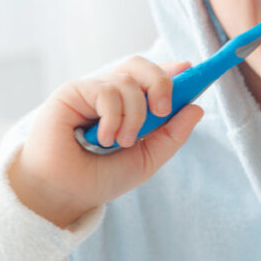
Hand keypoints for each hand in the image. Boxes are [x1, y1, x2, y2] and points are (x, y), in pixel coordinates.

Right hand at [7, 57, 203, 226]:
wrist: (63, 194)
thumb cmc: (99, 177)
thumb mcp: (146, 160)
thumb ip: (171, 135)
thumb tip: (196, 107)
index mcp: (128, 106)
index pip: (152, 77)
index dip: (172, 71)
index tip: (190, 70)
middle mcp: (111, 94)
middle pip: (141, 66)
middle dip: (160, 82)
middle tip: (163, 109)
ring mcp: (91, 91)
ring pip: (128, 80)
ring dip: (134, 114)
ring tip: (122, 142)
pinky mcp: (73, 91)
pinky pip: (107, 90)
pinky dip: (113, 117)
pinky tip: (102, 139)